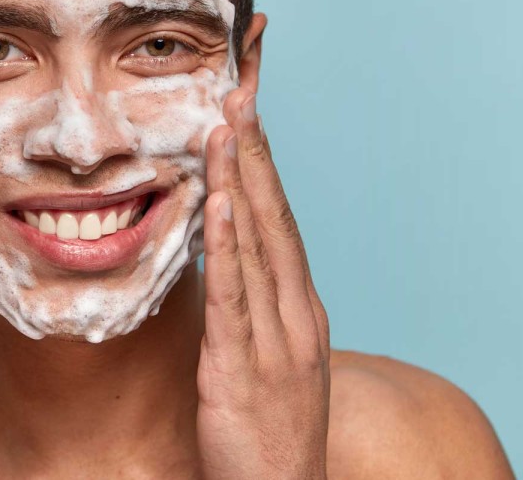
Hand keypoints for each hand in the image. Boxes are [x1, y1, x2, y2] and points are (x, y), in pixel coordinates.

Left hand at [196, 87, 331, 478]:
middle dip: (257, 151)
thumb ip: (254, 306)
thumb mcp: (273, 358)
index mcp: (302, 309)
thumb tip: (228, 258)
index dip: (266, 164)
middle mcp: (297, 315)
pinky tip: (220, 204)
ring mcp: (276, 341)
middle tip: (240, 90)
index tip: (247, 112)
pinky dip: (228, 245)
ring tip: (226, 124)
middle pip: (276, 217)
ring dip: (242, 181)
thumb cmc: (271, 431)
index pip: (283, 220)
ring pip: (258, 245)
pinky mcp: (242, 369)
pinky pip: (233, 297)